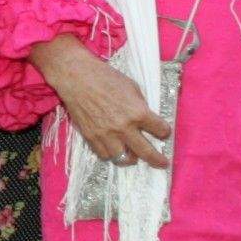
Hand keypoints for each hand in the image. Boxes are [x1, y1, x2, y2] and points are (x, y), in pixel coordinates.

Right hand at [31, 36, 169, 169]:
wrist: (77, 78)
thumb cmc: (106, 77)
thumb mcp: (132, 87)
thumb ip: (140, 106)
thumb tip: (145, 118)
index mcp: (138, 112)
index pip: (160, 130)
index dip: (164, 131)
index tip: (163, 132)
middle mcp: (124, 127)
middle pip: (146, 152)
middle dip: (157, 159)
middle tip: (162, 163)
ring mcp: (106, 135)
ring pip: (123, 159)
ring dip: (131, 158)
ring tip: (133, 156)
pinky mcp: (91, 137)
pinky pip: (104, 155)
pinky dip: (111, 154)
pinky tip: (114, 149)